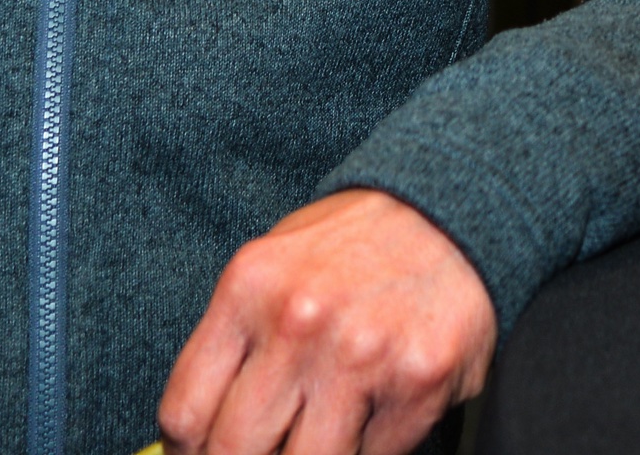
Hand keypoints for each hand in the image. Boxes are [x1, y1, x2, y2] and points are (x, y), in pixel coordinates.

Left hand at [158, 189, 495, 454]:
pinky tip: (374, 415)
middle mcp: (299, 322)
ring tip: (322, 432)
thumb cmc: (355, 247)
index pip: (185, 415)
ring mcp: (360, 356)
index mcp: (250, 290)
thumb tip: (197, 438)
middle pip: (234, 451)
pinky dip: (369, 450)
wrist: (454, 209)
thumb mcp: (273, 269)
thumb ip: (234, 344)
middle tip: (269, 445)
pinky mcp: (418, 383)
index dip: (190, 454)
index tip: (206, 454)